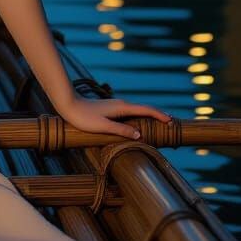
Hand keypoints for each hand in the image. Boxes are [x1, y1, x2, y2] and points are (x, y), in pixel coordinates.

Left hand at [54, 94, 172, 140]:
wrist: (69, 104)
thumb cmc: (84, 117)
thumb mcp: (103, 126)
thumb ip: (121, 130)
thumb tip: (139, 136)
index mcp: (122, 108)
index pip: (146, 110)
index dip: (159, 115)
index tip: (171, 121)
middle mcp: (121, 104)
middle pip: (144, 109)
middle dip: (158, 115)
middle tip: (172, 123)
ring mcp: (117, 106)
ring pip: (138, 110)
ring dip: (150, 115)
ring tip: (161, 123)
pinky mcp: (111, 109)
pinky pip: (131, 112)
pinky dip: (140, 116)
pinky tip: (140, 122)